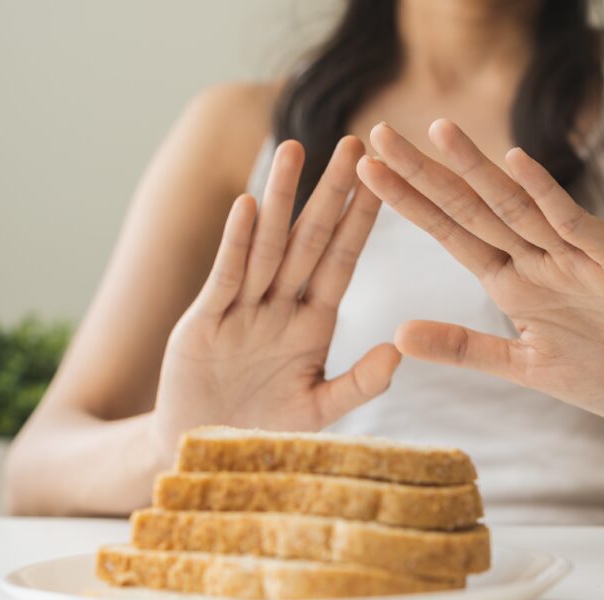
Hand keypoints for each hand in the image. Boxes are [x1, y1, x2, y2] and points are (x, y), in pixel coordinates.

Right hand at [153, 137, 400, 452]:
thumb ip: (358, 384)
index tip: (383, 180)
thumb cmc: (265, 432)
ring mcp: (243, 310)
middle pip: (310, 240)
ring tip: (296, 150)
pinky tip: (249, 206)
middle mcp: (281, 307)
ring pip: (268, 246)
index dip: (361, 221)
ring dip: (282, 199)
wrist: (206, 454)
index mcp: (313, 324)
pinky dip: (237, 243)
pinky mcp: (205, 322)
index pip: (342, 261)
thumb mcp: (318, 411)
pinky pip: (226, 276)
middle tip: (353, 142)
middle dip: (331, 193)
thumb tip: (398, 349)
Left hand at [356, 120, 603, 417]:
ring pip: (516, 205)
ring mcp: (575, 254)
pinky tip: (514, 163)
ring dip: (476, 170)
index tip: (365, 174)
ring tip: (436, 132)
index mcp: (513, 285)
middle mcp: (537, 259)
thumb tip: (396, 335)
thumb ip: (466, 349)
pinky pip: (574, 221)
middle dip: (424, 174)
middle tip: (376, 135)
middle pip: (471, 209)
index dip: (409, 204)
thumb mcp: (527, 368)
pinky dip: (545, 195)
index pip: (451, 234)